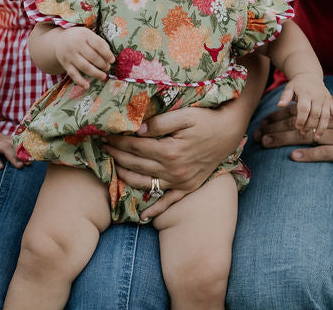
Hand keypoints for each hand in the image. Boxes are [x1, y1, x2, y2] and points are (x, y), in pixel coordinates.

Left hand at [0, 128, 26, 169]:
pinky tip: (33, 156)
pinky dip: (26, 148)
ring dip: (22, 152)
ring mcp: (3, 139)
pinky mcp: (9, 139)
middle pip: (5, 147)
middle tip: (19, 166)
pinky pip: (19, 143)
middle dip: (12, 156)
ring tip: (29, 162)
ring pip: (14, 144)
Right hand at [54, 27, 113, 87]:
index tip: (112, 60)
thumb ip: (99, 43)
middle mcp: (76, 45)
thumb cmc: (79, 38)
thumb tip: (109, 56)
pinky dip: (80, 81)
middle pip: (92, 56)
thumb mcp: (88, 34)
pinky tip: (87, 86)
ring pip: (84, 66)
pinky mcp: (65, 64)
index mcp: (84, 35)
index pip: (98, 44)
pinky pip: (73, 74)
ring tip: (103, 76)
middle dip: (102, 64)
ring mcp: (70, 55)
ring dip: (95, 73)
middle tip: (108, 68)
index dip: (106, 53)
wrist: (60, 41)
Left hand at [104, 104, 244, 218]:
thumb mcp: (185, 115)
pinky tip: (143, 217)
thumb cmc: (206, 120)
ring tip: (113, 169)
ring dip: (126, 177)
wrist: (229, 132)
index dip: (118, 141)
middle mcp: (173, 170)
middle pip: (136, 165)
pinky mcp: (188, 187)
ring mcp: (180, 181)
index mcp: (170, 151)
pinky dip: (156, 210)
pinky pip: (169, 202)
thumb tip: (139, 130)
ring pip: (146, 183)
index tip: (105, 136)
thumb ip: (161, 122)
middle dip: (117, 156)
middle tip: (102, 148)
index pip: (135, 147)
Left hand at [255, 95, 332, 170]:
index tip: (263, 121)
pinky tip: (293, 157)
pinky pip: (323, 153)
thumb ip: (330, 107)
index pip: (299, 110)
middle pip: (296, 122)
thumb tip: (316, 106)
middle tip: (256, 134)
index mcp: (329, 108)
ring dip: (283, 140)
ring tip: (265, 143)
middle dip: (274, 127)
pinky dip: (308, 155)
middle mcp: (329, 121)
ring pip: (304, 136)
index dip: (278, 116)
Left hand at [276, 73, 332, 138]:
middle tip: (303, 133)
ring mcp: (326, 99)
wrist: (310, 75)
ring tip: (316, 138)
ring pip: (325, 116)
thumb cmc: (298, 84)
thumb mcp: (289, 88)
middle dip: (309, 125)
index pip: (304, 108)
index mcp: (306, 93)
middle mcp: (318, 96)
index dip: (301, 119)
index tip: (297, 127)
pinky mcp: (331, 101)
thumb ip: (285, 97)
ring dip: (321, 127)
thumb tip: (279, 105)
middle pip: (315, 114)